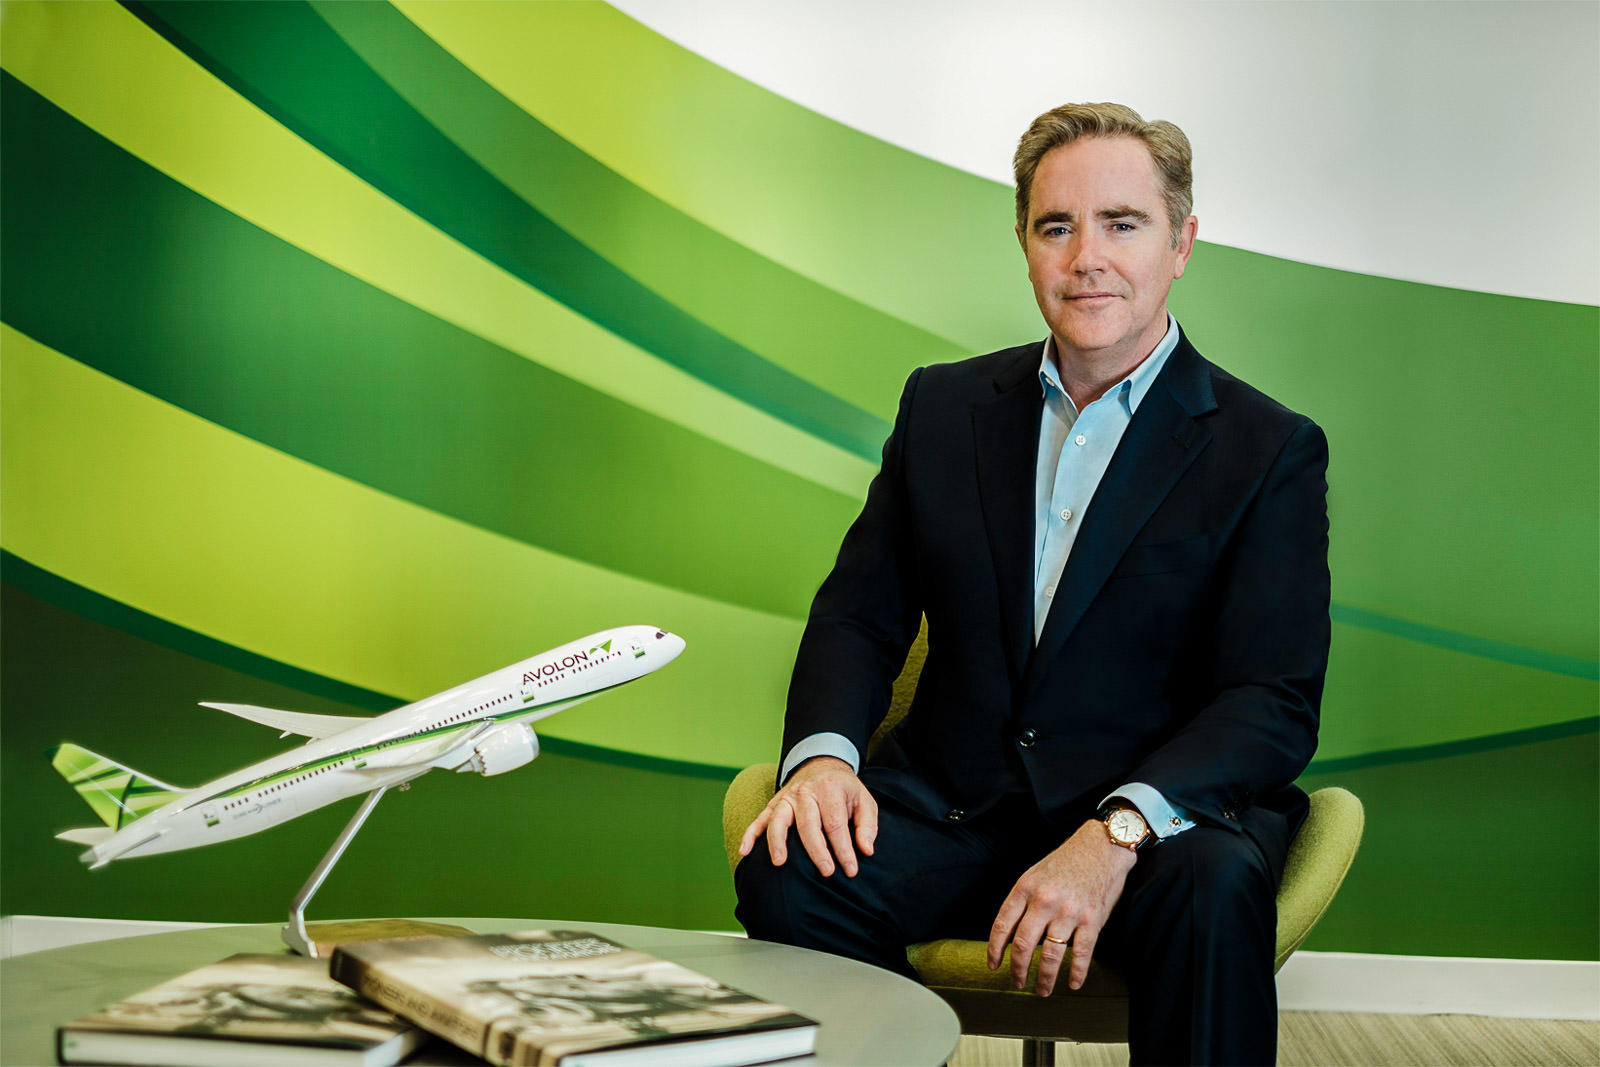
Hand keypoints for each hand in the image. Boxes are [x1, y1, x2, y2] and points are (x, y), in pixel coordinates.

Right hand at [736, 757, 877, 877]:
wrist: (821, 764)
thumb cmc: (844, 789)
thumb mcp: (864, 800)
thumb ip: (867, 825)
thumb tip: (866, 850)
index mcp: (829, 790)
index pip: (835, 824)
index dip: (843, 849)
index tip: (851, 870)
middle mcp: (805, 792)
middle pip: (808, 824)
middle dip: (817, 851)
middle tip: (826, 872)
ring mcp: (786, 798)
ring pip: (778, 820)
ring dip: (777, 842)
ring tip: (780, 863)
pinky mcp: (774, 804)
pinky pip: (759, 819)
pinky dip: (749, 835)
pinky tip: (744, 852)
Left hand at [986, 819, 1137, 995]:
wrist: (1101, 846)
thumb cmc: (1066, 861)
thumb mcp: (1035, 874)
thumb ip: (1022, 901)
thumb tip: (1010, 934)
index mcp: (1025, 888)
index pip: (1003, 925)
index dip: (995, 950)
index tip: (993, 965)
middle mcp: (1044, 901)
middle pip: (1024, 946)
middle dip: (1018, 970)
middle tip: (1017, 983)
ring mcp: (1069, 912)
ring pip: (1052, 955)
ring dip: (1045, 978)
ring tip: (1043, 990)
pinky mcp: (1092, 920)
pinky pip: (1081, 954)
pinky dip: (1078, 973)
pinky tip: (1074, 983)